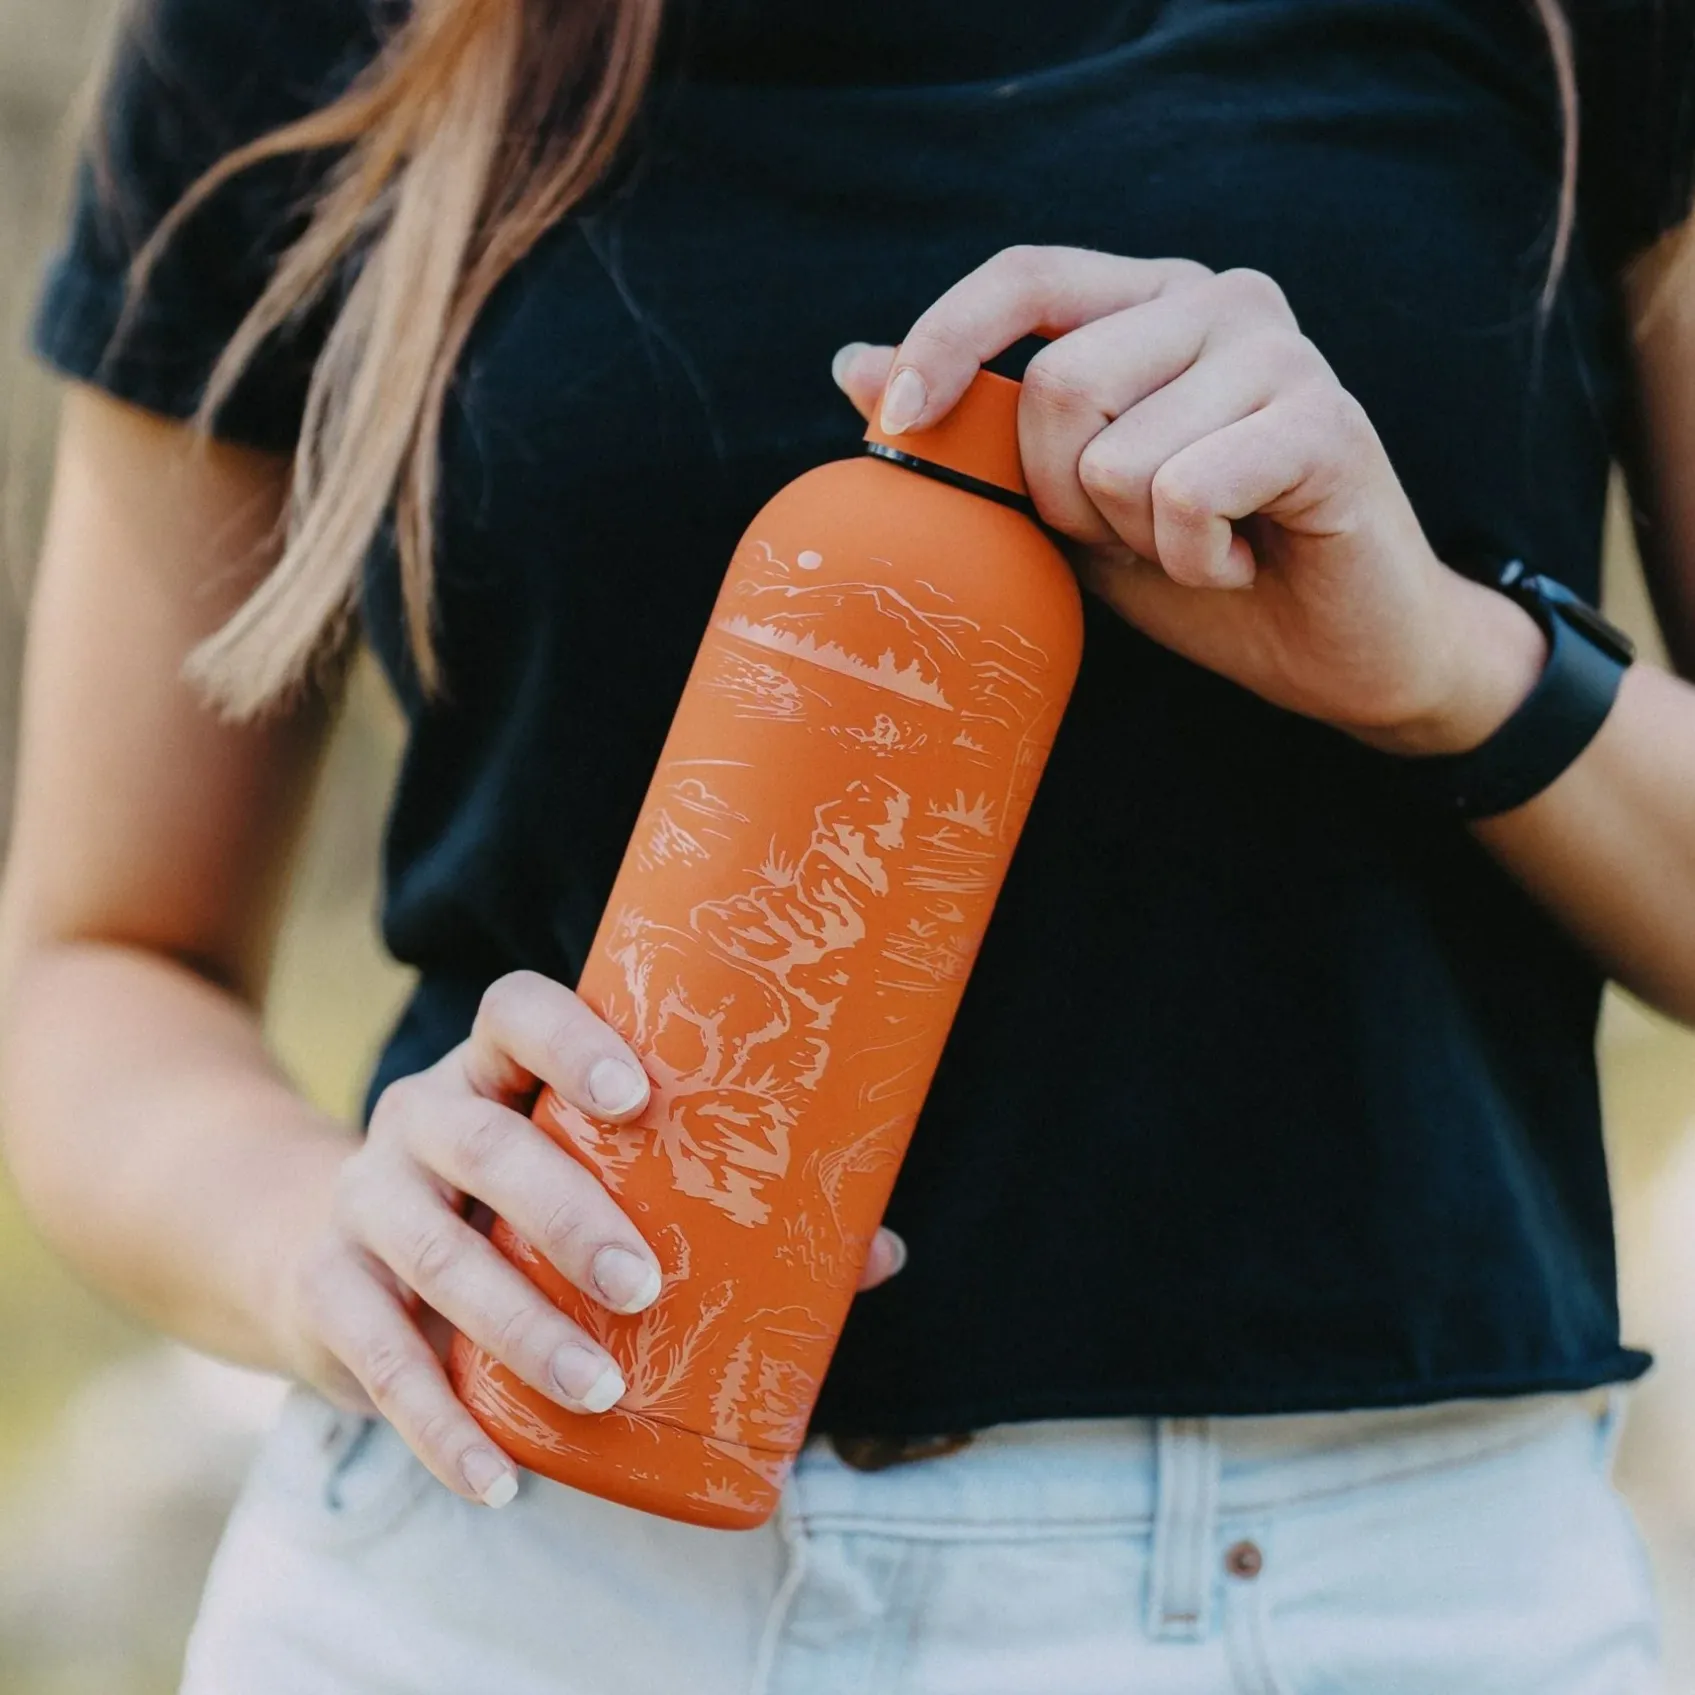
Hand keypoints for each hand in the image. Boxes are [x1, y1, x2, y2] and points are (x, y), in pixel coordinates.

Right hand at [275, 970, 905, 1506]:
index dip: (568, 1037)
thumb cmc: (506, 1206)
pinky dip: (437, 1426)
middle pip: (480, 1144)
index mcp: (492, 1071)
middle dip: (563, 1212)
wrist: (316, 1246)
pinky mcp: (325, 1291)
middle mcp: (420, 1118)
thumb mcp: (580, 1179)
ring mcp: (363, 1200)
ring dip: (518, 1327)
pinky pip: (376, 1359)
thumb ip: (712, 1207)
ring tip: (598, 1386)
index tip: (637, 1093)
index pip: (515, 1012)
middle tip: (643, 1282)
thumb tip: (881, 1253)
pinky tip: (499, 1480)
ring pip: (434, 1255)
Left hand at [834, 247, 1546, 755]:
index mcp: (1153, 303)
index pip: (1025, 276)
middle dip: (1067, 497)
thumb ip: (981, 433)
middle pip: (1061, 386)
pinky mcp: (1325, 422)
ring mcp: (1282, 352)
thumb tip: (852, 365)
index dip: (948, 337)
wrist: (1338, 654)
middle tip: (1135, 533)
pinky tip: (1239, 560)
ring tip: (1200, 546)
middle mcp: (1221, 300)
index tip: (897, 417)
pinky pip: (1185, 494)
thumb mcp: (1068, 504)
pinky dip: (1193, 560)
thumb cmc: (1203, 571)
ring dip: (1136, 539)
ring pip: (1117, 455)